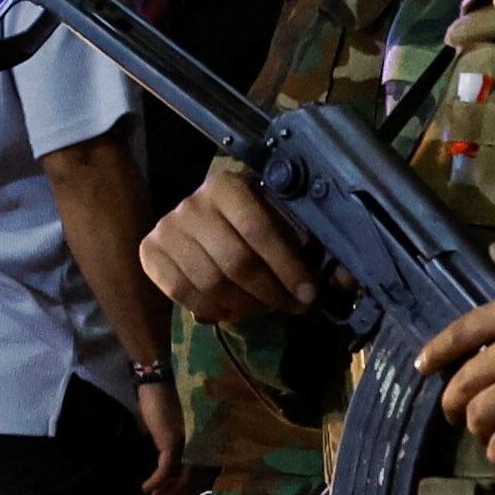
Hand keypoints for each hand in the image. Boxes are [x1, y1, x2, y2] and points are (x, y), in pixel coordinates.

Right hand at [133, 370, 189, 494]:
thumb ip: (160, 436)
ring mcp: (187, 445)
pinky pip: (166, 471)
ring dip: (167, 491)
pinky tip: (146, 488)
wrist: (155, 384)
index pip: (201, 470)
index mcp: (198, 441)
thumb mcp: (161, 424)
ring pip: (183, 479)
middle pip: (195, 478)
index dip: (189, 485)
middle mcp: (198, 445)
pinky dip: (155, 481)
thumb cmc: (157, 400)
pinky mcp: (173, 445)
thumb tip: (148, 438)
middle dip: (178, 492)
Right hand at [140, 172, 322, 320]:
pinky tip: (230, 308)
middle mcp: (193, 204)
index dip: (288, 267)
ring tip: (261, 306)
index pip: (260, 231)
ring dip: (243, 305)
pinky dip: (211, 309)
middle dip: (270, 292)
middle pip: (236, 263)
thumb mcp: (279, 221)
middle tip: (291, 306)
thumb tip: (345, 280)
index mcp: (228, 186)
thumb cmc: (249, 219)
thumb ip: (311, 246)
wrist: (198, 217)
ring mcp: (167, 229)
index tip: (308, 294)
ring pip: (211, 284)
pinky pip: (183, 294)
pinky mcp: (149, 253)